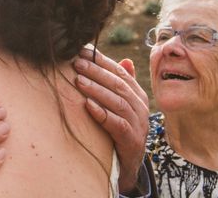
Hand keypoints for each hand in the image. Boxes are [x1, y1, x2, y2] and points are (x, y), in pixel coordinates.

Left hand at [73, 48, 148, 193]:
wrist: (126, 165)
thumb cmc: (119, 129)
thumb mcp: (119, 105)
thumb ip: (119, 84)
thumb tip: (124, 60)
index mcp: (137, 95)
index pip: (120, 72)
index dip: (102, 61)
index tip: (82, 51)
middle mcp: (140, 108)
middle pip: (118, 85)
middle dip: (96, 72)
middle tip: (77, 63)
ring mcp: (138, 125)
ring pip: (118, 102)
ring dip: (97, 90)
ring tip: (78, 81)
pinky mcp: (132, 141)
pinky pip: (117, 124)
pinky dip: (102, 114)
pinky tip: (88, 105)